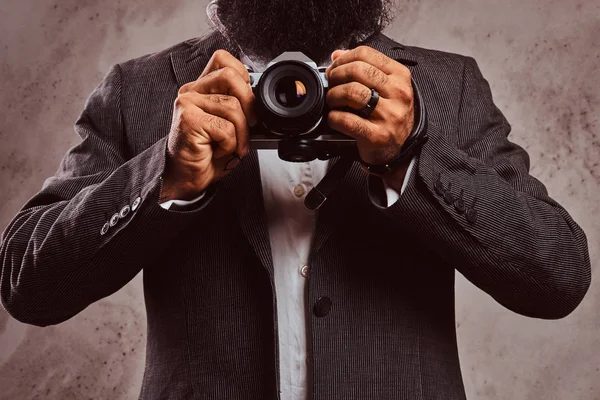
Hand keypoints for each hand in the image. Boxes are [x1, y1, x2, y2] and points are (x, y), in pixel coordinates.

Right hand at [161, 50, 256, 201]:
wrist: (186, 177)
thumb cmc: (207, 153)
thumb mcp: (230, 125)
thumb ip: (240, 107)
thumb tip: (261, 101)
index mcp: (201, 88)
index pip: (223, 59)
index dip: (242, 75)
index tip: (247, 101)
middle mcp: (191, 91)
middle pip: (230, 76)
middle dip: (249, 104)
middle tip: (250, 126)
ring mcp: (187, 103)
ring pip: (233, 106)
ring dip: (241, 134)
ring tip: (231, 146)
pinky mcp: (188, 120)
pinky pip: (225, 127)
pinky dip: (230, 144)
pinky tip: (218, 151)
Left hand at [325, 46, 414, 168]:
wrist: (398, 147)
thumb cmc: (390, 115)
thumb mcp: (385, 87)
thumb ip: (363, 67)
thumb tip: (337, 55)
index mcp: (399, 76)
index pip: (366, 54)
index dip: (343, 59)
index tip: (335, 68)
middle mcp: (398, 93)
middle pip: (357, 70)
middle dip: (336, 76)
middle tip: (331, 84)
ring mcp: (389, 115)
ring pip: (352, 92)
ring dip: (333, 95)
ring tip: (332, 101)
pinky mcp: (377, 135)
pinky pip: (347, 120)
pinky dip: (334, 118)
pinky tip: (334, 118)